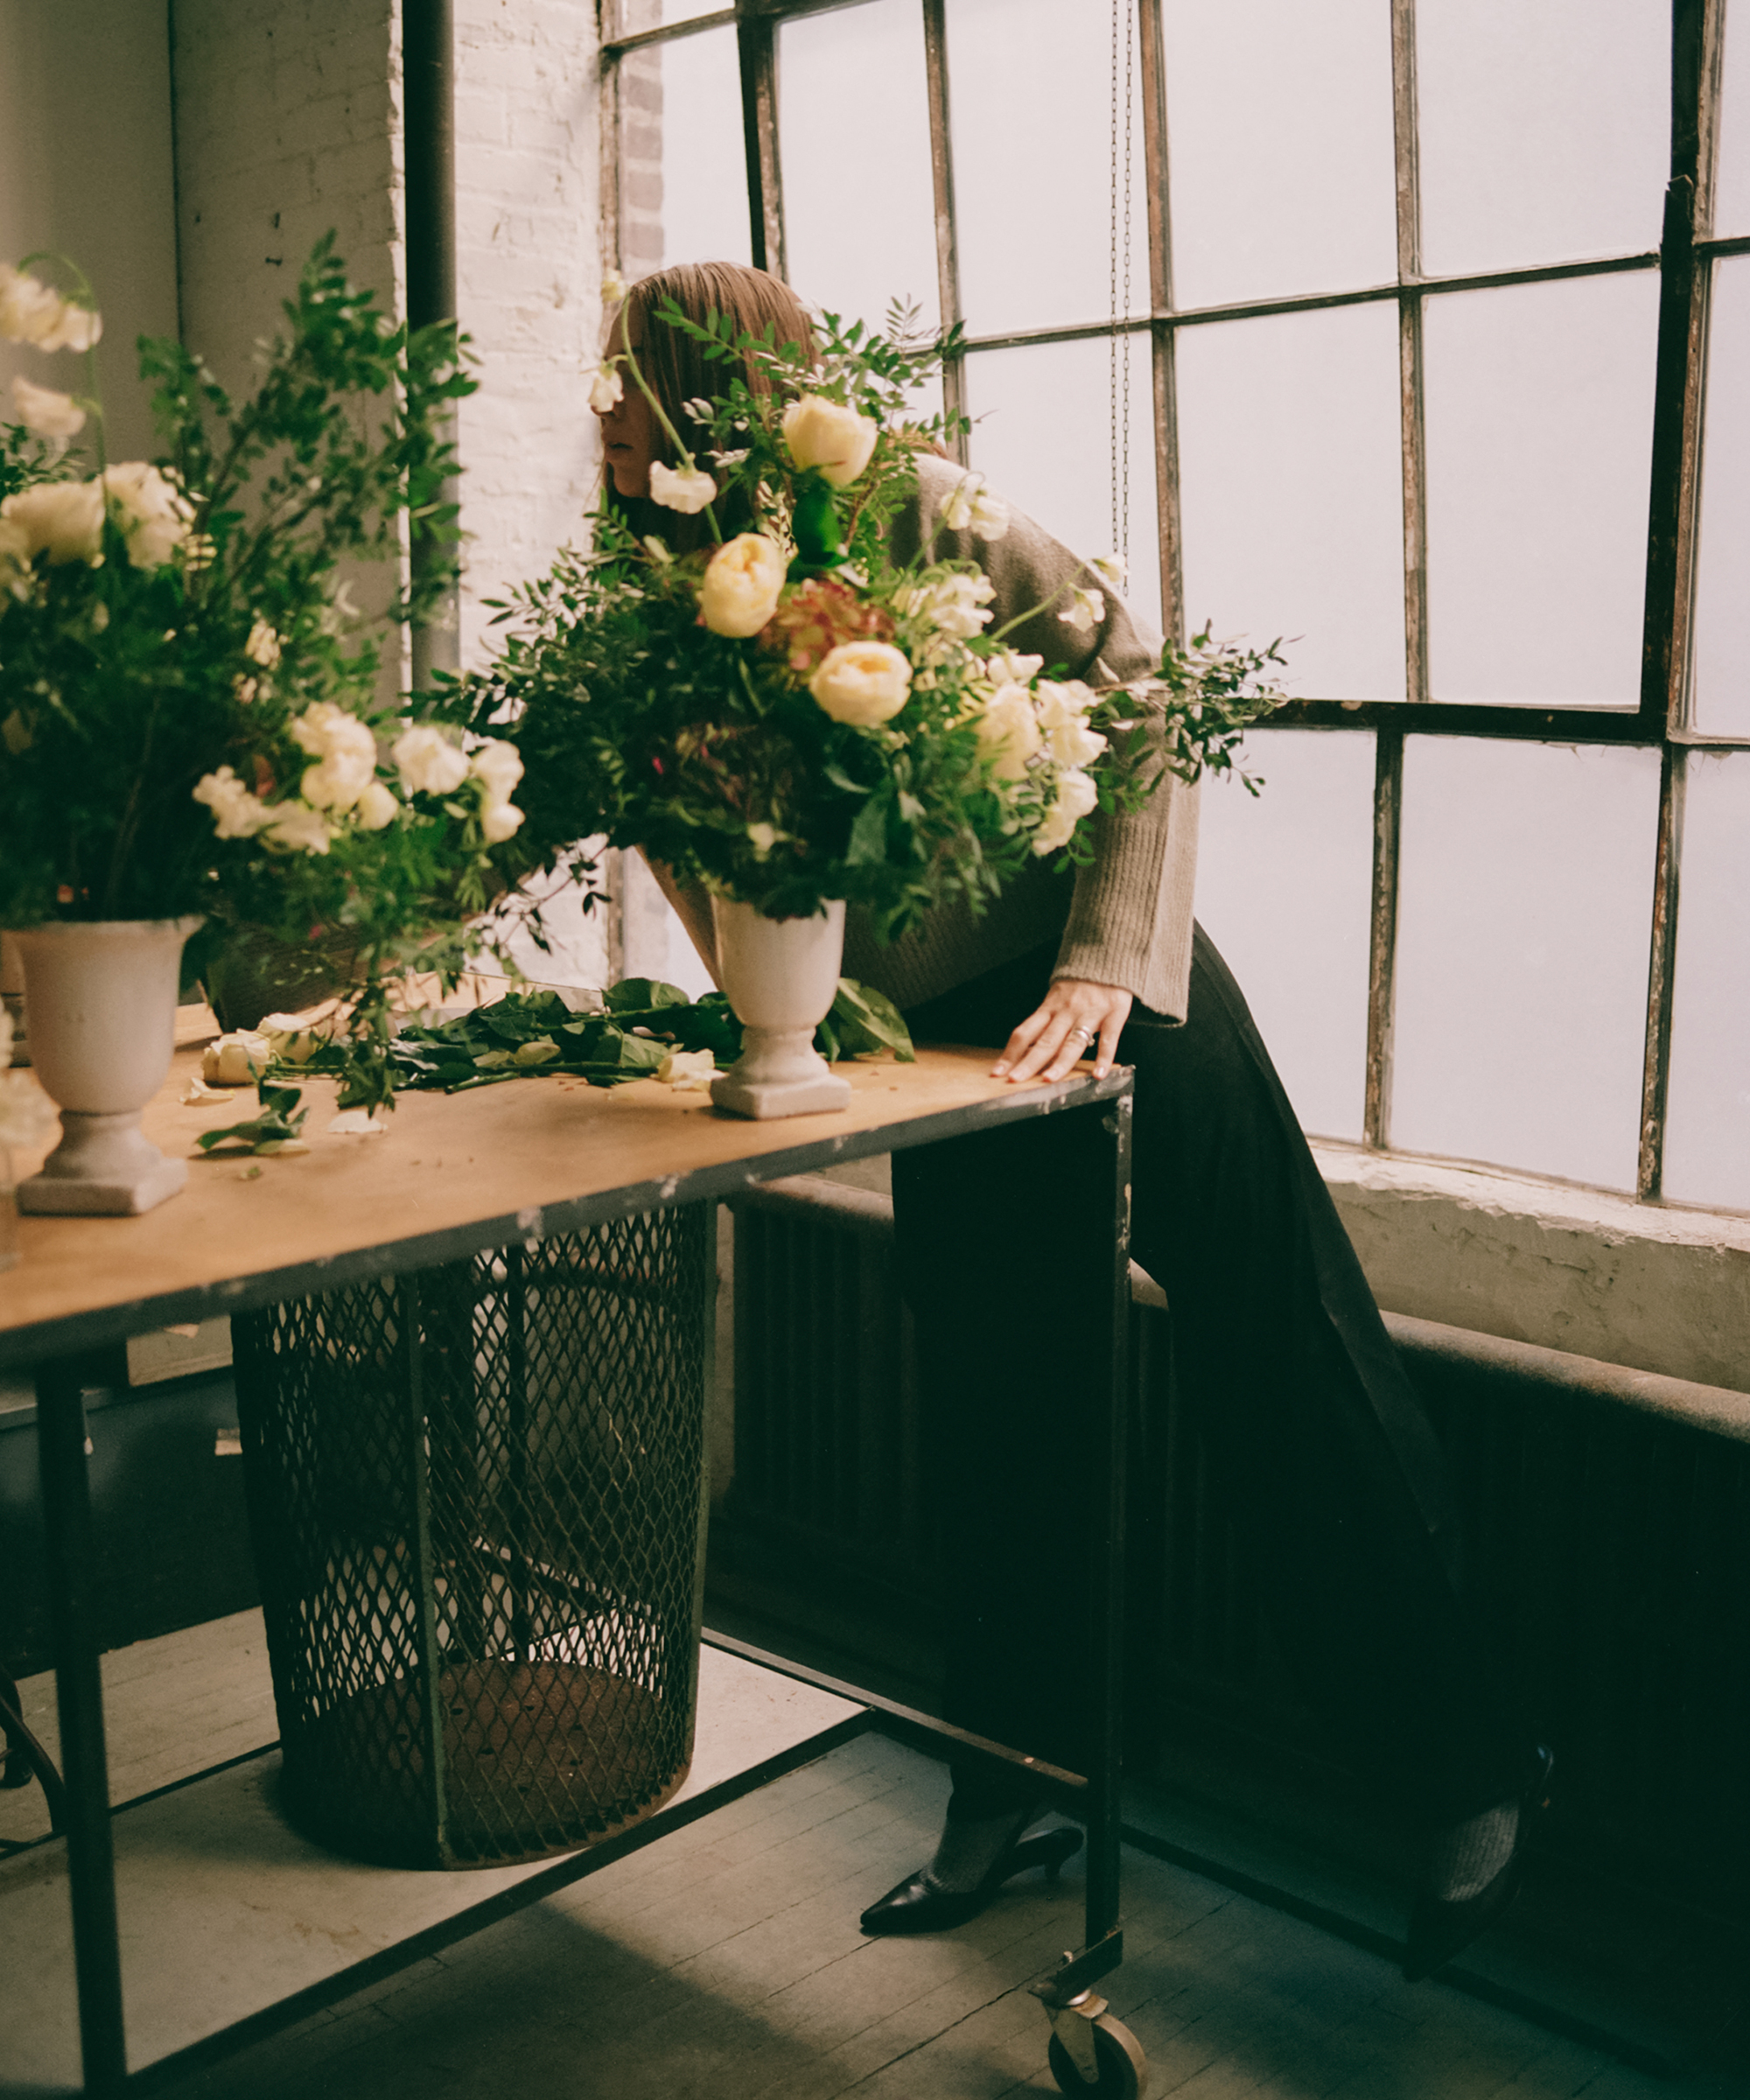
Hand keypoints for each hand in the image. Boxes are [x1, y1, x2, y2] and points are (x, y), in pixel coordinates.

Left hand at [992, 977, 1131, 1083]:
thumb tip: (1028, 1051)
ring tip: (1049, 1080)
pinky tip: (1098, 1074)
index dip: (1010, 1053)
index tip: (998, 1072)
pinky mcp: (1113, 1014)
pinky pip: (1108, 1038)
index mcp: (1049, 1008)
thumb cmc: (1080, 982)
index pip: (1024, 1033)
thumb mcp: (1056, 998)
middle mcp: (1066, 1012)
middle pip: (1045, 1041)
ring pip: (1072, 1042)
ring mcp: (1090, 1013)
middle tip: (1015, 1080)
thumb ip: (1046, 1023)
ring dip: (1060, 1062)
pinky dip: (1103, 1057)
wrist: (1107, 956)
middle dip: (1029, 1062)